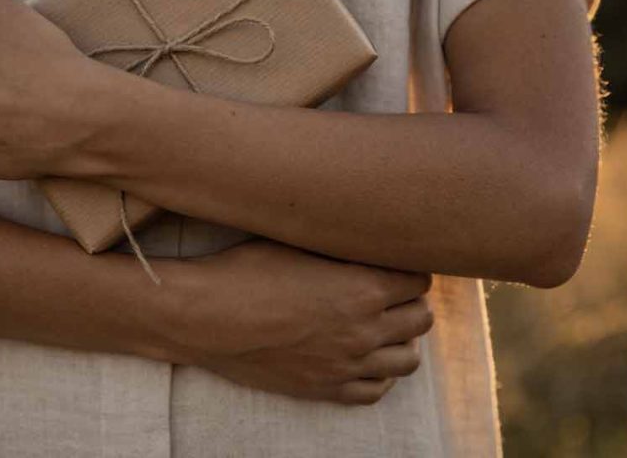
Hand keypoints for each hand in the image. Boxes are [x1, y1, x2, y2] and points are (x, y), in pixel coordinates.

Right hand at [165, 239, 433, 404]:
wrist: (206, 317)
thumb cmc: (245, 271)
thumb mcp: (296, 244)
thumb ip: (340, 246)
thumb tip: (364, 237)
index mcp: (362, 288)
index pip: (419, 280)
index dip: (409, 268)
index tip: (394, 263)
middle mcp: (364, 330)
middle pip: (421, 318)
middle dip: (410, 301)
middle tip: (389, 291)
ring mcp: (346, 364)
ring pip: (408, 358)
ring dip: (402, 339)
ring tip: (382, 325)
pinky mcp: (325, 388)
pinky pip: (376, 389)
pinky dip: (379, 372)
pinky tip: (363, 356)